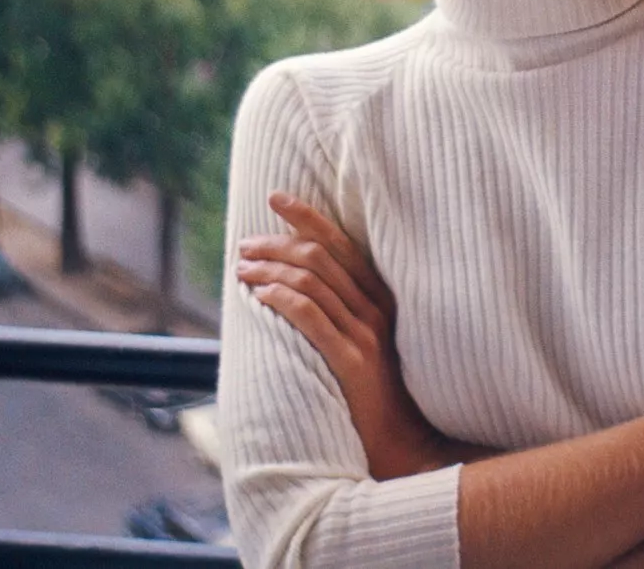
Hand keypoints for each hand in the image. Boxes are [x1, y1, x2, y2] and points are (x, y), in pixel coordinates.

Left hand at [236, 191, 455, 479]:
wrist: (400, 447)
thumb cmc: (373, 397)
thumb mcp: (365, 345)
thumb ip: (339, 314)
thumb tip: (292, 284)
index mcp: (381, 299)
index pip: (342, 244)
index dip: (308, 216)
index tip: (277, 198)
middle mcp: (375, 310)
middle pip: (322, 258)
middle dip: (278, 243)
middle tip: (246, 244)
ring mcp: (366, 336)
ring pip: (312, 283)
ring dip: (271, 269)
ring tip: (242, 268)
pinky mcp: (353, 362)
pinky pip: (313, 318)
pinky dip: (284, 299)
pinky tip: (261, 294)